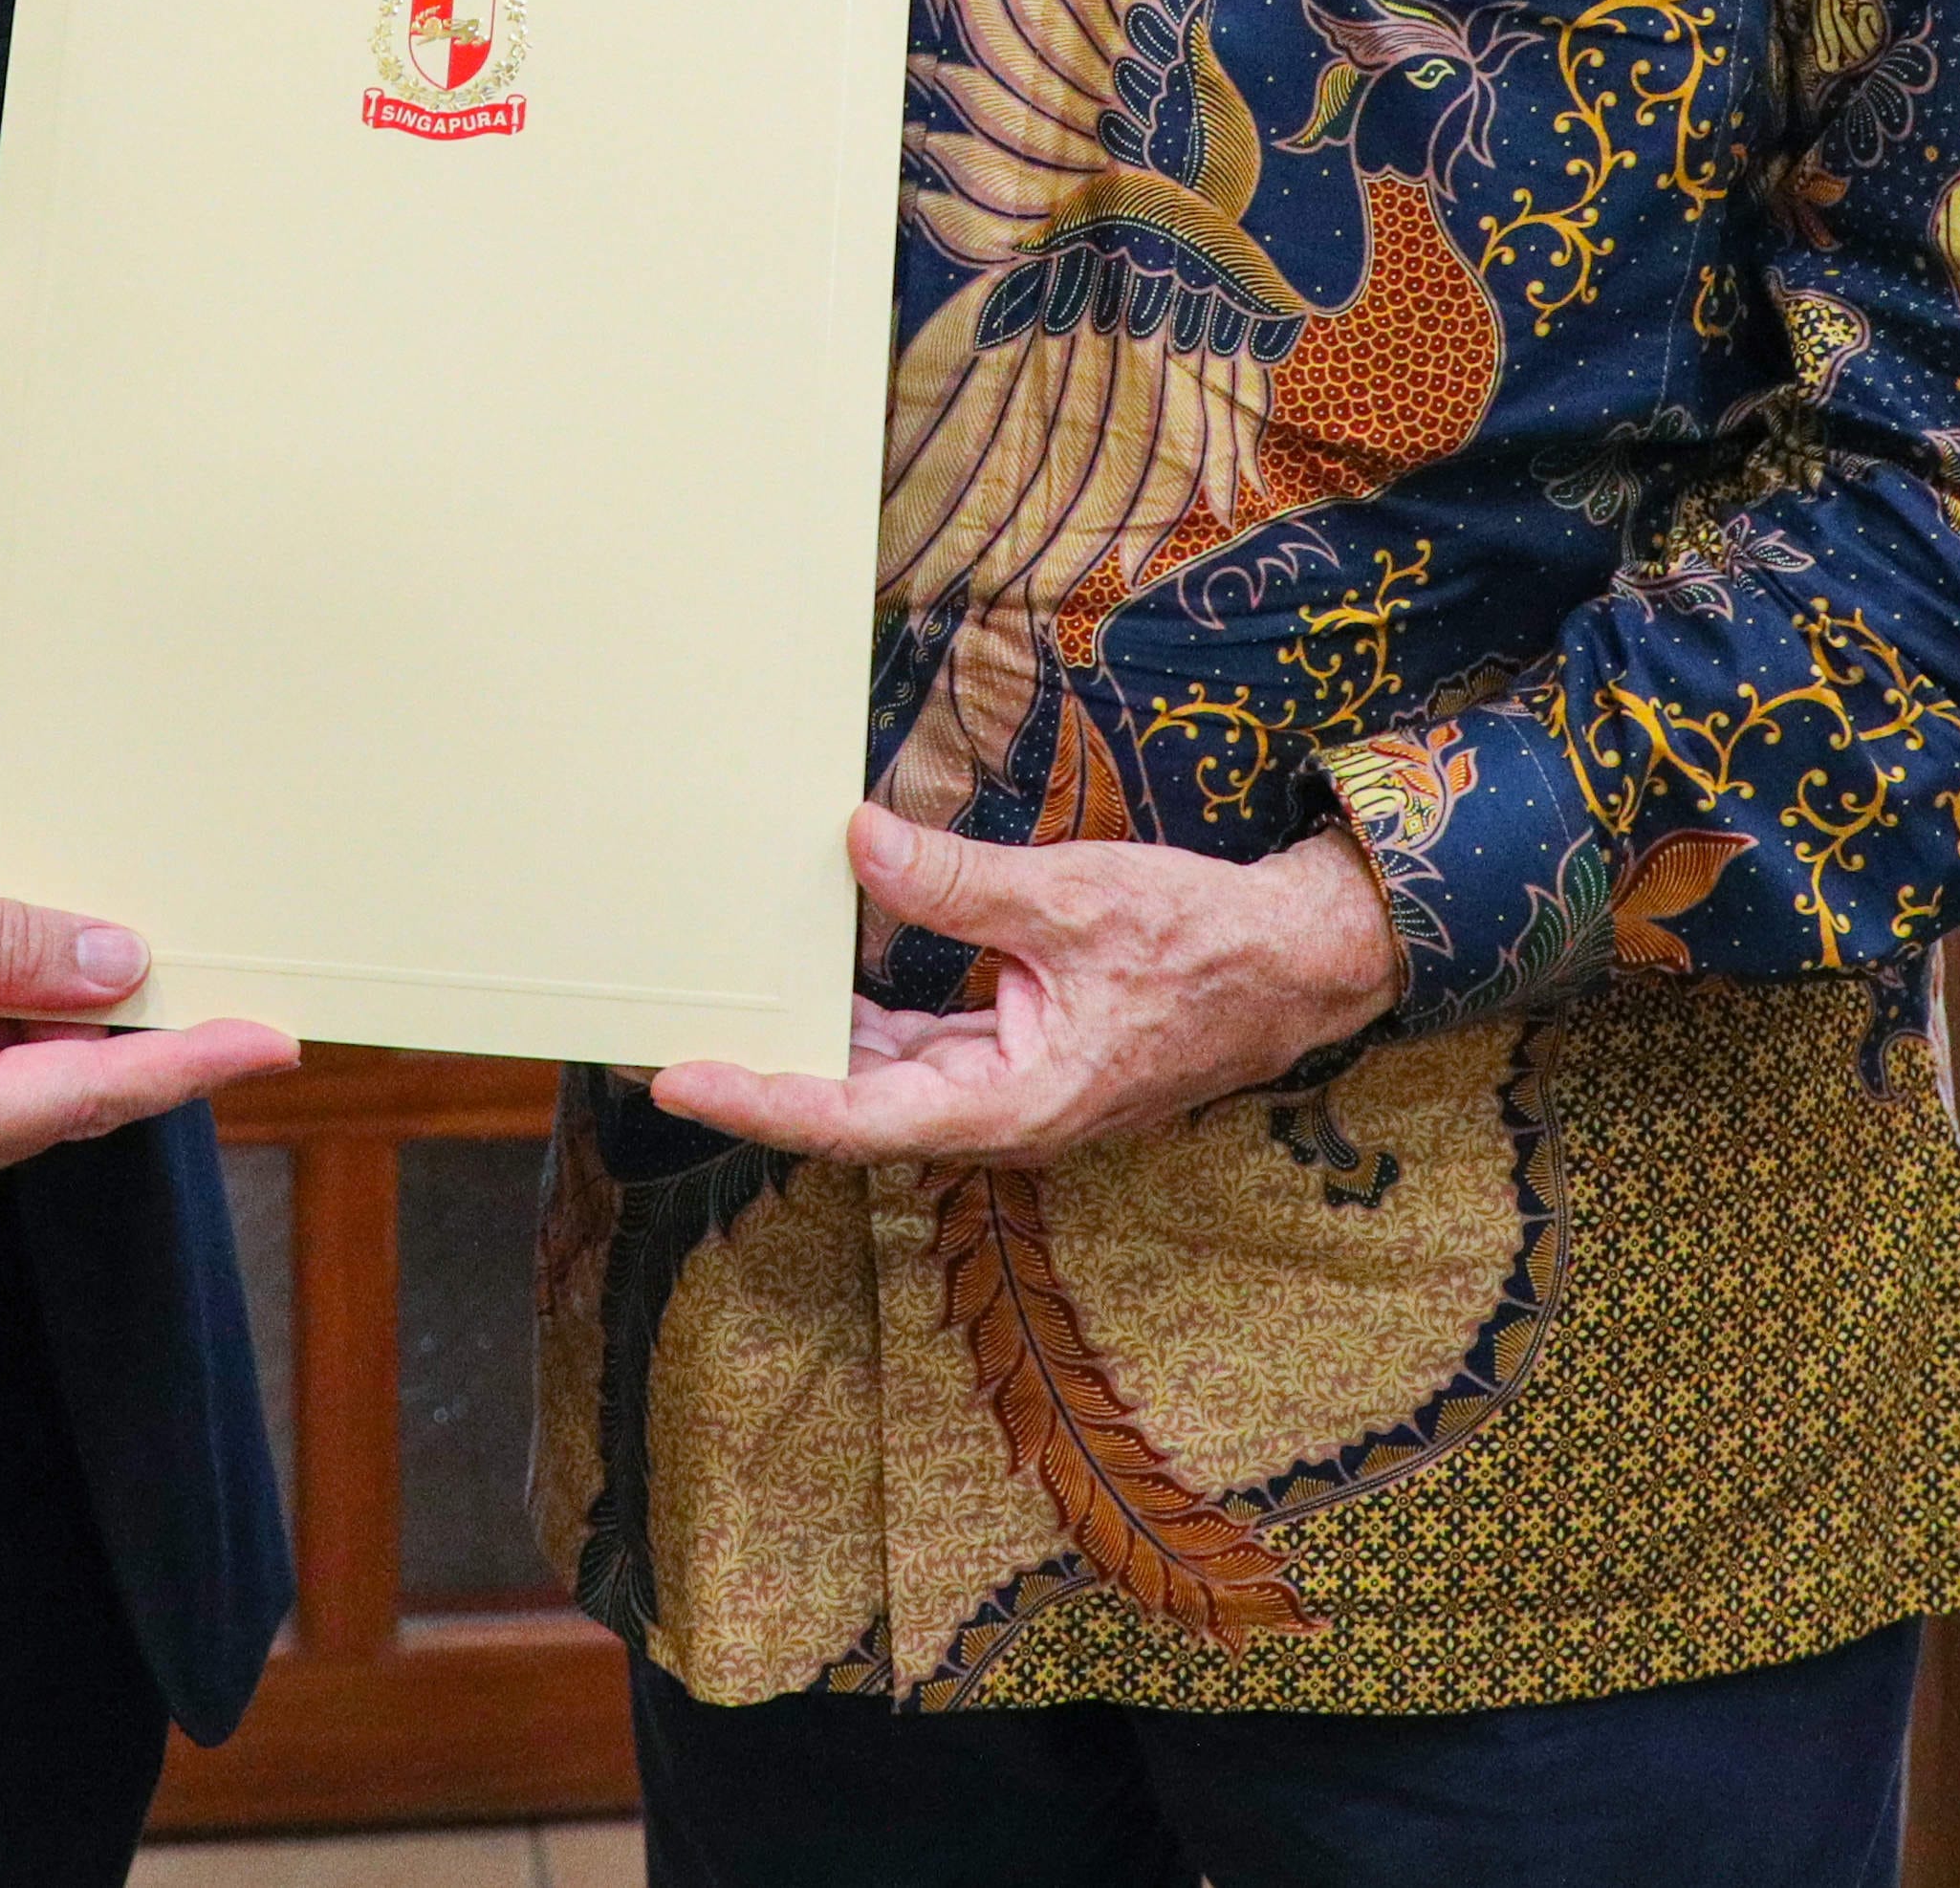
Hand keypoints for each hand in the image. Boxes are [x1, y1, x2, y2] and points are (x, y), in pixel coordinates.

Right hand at [0, 851, 297, 1212]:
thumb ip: (7, 946)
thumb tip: (117, 964)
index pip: (97, 1092)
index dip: (191, 1063)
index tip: (271, 1042)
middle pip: (61, 1105)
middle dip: (141, 1051)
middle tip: (222, 994)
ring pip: (11, 1099)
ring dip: (68, 1042)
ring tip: (128, 975)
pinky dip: (5, 1044)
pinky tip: (21, 989)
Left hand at [642, 807, 1407, 1171]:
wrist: (1298, 962)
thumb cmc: (1204, 943)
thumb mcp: (1072, 899)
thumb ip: (958, 882)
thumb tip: (856, 843)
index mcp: (1012, 1105)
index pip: (854, 1116)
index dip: (760, 1099)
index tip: (677, 1080)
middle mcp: (999, 1112)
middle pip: (852, 1102)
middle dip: (762, 1067)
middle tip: (661, 1031)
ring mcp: (1007, 1086)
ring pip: (883, 1071)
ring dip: (811, 1036)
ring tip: (721, 996)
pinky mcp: (1017, 1051)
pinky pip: (922, 1042)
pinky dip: (868, 1009)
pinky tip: (819, 967)